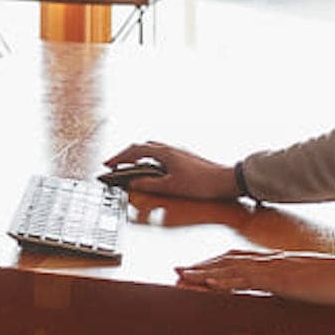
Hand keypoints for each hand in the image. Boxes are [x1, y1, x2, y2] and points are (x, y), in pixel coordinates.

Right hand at [100, 140, 239, 199]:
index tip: (108, 165)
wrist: (227, 181)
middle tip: (116, 165)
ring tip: (131, 167)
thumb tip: (133, 184)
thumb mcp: (171, 187)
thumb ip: (150, 185)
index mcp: (164, 153)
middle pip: (142, 147)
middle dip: (127, 155)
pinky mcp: (184, 159)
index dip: (119, 158)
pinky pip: (160, 155)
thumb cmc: (202, 184)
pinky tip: (153, 170)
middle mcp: (170, 149)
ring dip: (139, 156)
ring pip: (152, 149)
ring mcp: (178, 153)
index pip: (135, 151)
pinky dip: (150, 159)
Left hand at [176, 250, 334, 305]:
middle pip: (228, 260)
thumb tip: (286, 297)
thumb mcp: (313, 287)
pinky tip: (208, 285)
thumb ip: (295, 289)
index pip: (239, 259)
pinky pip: (247, 279)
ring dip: (204, 274)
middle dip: (201, 267)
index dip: (215, 264)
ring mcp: (277, 268)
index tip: (196, 269)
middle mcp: (273, 260)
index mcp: (280, 262)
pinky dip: (224, 281)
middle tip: (177, 273)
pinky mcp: (282, 279)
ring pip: (231, 268)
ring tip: (182, 278)